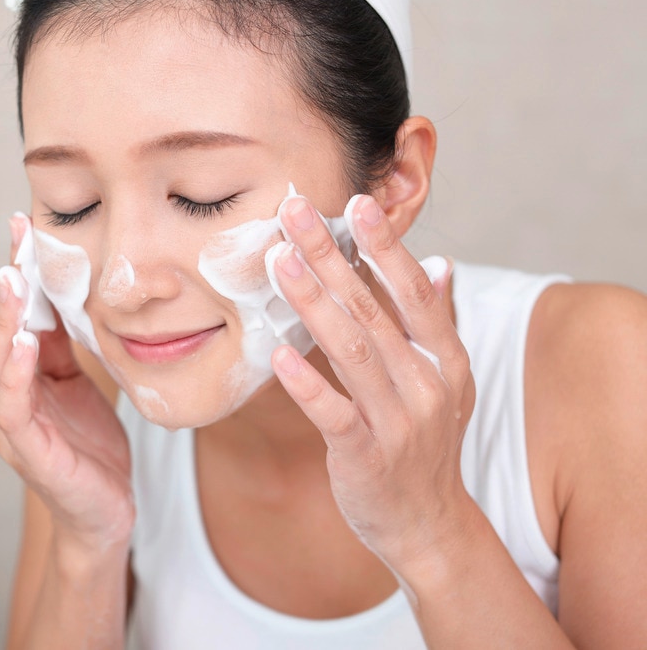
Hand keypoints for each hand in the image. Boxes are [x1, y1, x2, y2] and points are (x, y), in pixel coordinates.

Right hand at [0, 219, 133, 551]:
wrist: (105, 510)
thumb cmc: (88, 445)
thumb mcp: (77, 380)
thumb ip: (59, 342)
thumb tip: (58, 286)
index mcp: (9, 379)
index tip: (8, 226)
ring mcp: (9, 425)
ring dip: (3, 316)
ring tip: (12, 276)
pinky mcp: (30, 450)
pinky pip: (16, 404)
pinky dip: (16, 370)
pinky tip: (24, 341)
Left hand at [270, 194, 476, 569]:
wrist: (427, 522)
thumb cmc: (424, 442)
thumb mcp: (445, 382)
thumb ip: (437, 323)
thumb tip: (442, 263)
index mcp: (446, 361)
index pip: (415, 292)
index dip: (386, 247)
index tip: (356, 203)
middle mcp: (428, 386)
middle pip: (374, 311)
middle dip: (332, 258)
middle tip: (294, 213)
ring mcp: (399, 424)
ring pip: (353, 352)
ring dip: (314, 304)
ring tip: (279, 262)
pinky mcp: (366, 457)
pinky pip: (335, 415)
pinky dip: (307, 384)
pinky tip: (279, 354)